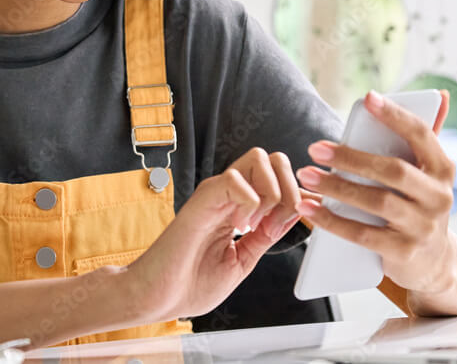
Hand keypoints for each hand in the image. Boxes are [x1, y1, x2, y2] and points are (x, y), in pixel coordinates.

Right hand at [125, 148, 301, 321]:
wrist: (157, 297)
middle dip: (290, 188)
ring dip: (271, 193)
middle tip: (276, 223)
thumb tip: (294, 215)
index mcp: (239, 206)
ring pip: (259, 159)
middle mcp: (229, 194)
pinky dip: (249, 203)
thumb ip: (266, 236)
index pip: (278, 177)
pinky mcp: (202, 199)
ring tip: (256, 225)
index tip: (299, 221)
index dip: (298, 194)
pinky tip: (239, 226)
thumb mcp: (242, 260)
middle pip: (273, 158)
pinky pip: (235, 180)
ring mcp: (215, 194)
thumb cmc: (189, 283)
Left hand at [295, 89, 456, 294]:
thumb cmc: (420, 207)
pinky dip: (333, 221)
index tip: (368, 98)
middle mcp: (439, 197)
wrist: (435, 264)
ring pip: (376, 202)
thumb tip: (440, 94)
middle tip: (316, 148)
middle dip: (351, 157)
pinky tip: (310, 210)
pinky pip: (362, 235)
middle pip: (392, 170)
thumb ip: (425, 138)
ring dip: (336, 187)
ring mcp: (423, 227)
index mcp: (443, 170)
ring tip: (307, 175)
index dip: (396, 115)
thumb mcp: (428, 176)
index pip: (422, 135)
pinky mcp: (404, 253)